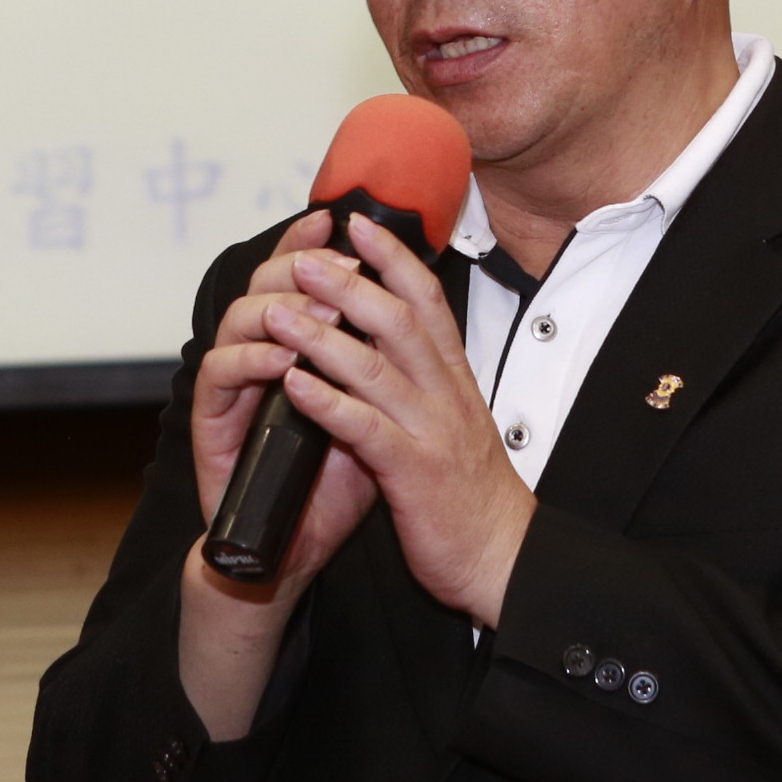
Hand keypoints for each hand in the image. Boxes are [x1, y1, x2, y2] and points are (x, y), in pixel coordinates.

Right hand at [179, 211, 382, 738]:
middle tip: (328, 265)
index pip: (300, 279)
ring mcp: (234, 390)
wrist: (299, 551)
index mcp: (299, 349)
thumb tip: (421, 309)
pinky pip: (219, 375)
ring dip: (277, 310)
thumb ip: (387, 365)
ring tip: (313, 314)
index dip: (314, 245)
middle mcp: (261, 359)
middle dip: (295, 267)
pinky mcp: (213, 424)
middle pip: (264, 284)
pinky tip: (281, 361)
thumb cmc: (339, 487)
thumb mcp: (381, 414)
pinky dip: (249, 361)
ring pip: (237, 319)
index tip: (342, 220)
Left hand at [264, 213, 534, 628]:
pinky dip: (327, 402)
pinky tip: (294, 385)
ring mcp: (431, 433)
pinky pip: (365, 429)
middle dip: (349, 283)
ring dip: (321, 336)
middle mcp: (446, 396)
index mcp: (454, 379)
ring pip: (374, 369)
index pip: (428, 301)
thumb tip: (388, 337)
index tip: (358, 225)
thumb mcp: (453, 422)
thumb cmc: (471, 494)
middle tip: (307, 258)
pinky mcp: (414, 474)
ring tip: (277, 314)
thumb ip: (424, 379)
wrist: (504, 557)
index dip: (392, 258)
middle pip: (399, 321)